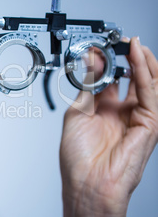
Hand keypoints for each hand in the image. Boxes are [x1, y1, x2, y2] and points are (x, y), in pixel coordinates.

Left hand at [60, 37, 157, 216]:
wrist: (86, 184)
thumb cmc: (79, 159)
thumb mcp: (77, 114)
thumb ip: (87, 88)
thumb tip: (90, 63)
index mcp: (104, 111)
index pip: (113, 80)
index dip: (108, 63)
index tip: (101, 48)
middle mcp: (122, 113)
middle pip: (134, 80)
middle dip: (129, 59)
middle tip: (122, 43)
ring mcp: (137, 118)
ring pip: (148, 84)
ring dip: (142, 62)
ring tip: (134, 45)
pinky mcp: (149, 124)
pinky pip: (150, 94)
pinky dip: (145, 74)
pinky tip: (138, 58)